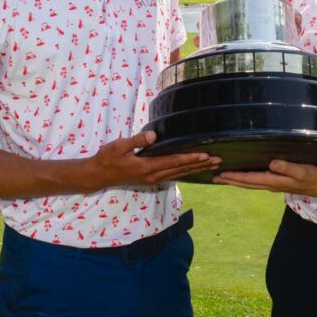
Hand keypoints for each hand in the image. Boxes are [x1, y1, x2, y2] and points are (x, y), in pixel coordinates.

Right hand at [86, 131, 219, 189]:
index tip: (205, 155)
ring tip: (212, 164)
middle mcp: (153, 176)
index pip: (173, 162)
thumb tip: (154, 136)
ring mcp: (152, 180)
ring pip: (179, 175)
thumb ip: (137, 141)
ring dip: (196, 169)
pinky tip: (194, 169)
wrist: (98, 175)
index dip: (190, 158)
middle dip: (200, 165)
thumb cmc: (107, 158)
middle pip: (181, 170)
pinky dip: (186, 172)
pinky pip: (173, 176)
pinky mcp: (151, 180)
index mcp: (146, 167)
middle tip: (218, 160)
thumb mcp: (119, 146)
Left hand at [213, 159, 316, 195]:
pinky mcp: (276, 182)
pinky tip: (243, 177)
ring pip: (249, 184)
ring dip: (236, 181)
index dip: (234, 176)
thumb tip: (272, 163)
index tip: (220, 174)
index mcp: (273, 181)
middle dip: (230, 180)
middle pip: (245, 183)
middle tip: (214, 178)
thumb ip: (286, 167)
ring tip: (223, 178)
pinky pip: (255, 182)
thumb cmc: (312, 176)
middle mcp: (270, 184)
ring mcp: (272, 184)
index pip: (249, 179)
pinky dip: (246, 180)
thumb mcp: (301, 171)